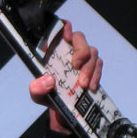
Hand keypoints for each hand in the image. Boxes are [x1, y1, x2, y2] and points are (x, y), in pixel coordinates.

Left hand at [29, 19, 100, 133]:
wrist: (63, 110)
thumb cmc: (47, 95)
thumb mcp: (37, 94)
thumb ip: (37, 88)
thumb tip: (49, 80)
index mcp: (52, 50)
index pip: (59, 28)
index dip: (64, 27)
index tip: (66, 36)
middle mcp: (68, 50)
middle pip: (79, 38)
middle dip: (81, 50)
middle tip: (76, 65)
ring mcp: (82, 58)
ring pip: (92, 51)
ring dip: (89, 67)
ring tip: (83, 84)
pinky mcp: (93, 68)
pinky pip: (99, 65)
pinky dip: (96, 75)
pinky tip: (91, 87)